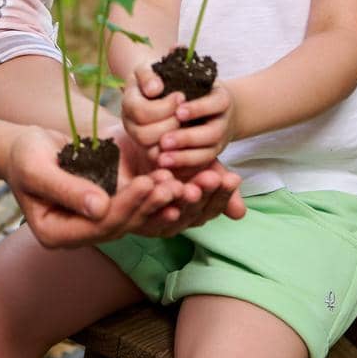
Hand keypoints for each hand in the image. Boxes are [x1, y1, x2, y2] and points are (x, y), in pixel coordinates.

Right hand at [1, 126, 184, 248]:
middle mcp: (75, 235)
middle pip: (118, 226)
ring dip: (154, 202)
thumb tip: (99, 207)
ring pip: (129, 219)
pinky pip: (130, 207)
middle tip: (173, 184)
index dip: (125, 206)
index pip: (97, 226)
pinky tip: (170, 183)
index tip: (146, 182)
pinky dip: (150, 195)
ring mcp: (89, 224)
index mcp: (54, 233)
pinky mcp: (102, 209)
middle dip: (147, 205)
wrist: (23, 148)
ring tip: (177, 183)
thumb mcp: (36, 168)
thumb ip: (65, 188)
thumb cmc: (24, 154)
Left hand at [109, 125, 245, 233]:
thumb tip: (240, 214)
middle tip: (210, 178)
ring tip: (183, 186)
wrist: (132, 134)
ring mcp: (142, 223)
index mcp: (187, 214)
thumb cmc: (169, 151)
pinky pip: (130, 212)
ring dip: (173, 200)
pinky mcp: (116, 217)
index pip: (208, 210)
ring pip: (160, 216)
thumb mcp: (198, 163)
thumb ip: (216, 184)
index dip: (220, 196)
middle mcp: (166, 223)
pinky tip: (151, 183)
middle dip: (200, 197)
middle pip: (187, 215)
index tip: (231, 178)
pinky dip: (142, 199)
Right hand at [121, 60, 184, 151]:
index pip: (141, 112)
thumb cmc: (155, 75)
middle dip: (170, 123)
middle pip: (144, 135)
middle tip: (184, 111)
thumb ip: (148, 75)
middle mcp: (129, 125)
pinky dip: (176, 153)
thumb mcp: (148, 67)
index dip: (165, 106)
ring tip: (185, 123)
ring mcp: (139, 140)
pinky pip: (161, 160)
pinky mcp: (152, 151)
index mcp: (128, 104)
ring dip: (174, 137)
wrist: (155, 86)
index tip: (181, 95)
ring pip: (152, 151)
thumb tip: (155, 89)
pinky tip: (187, 137)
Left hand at [154, 83, 237, 172]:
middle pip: (211, 134)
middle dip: (187, 138)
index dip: (196, 109)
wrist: (208, 104)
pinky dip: (183, 166)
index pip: (215, 104)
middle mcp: (224, 120)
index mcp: (221, 98)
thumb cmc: (183, 84)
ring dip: (184, 157)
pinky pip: (200, 165)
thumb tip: (152, 89)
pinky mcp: (211, 154)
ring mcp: (220, 140)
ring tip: (162, 158)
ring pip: (206, 154)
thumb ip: (156, 75)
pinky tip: (164, 165)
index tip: (178, 111)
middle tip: (164, 141)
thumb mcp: (175, 74)